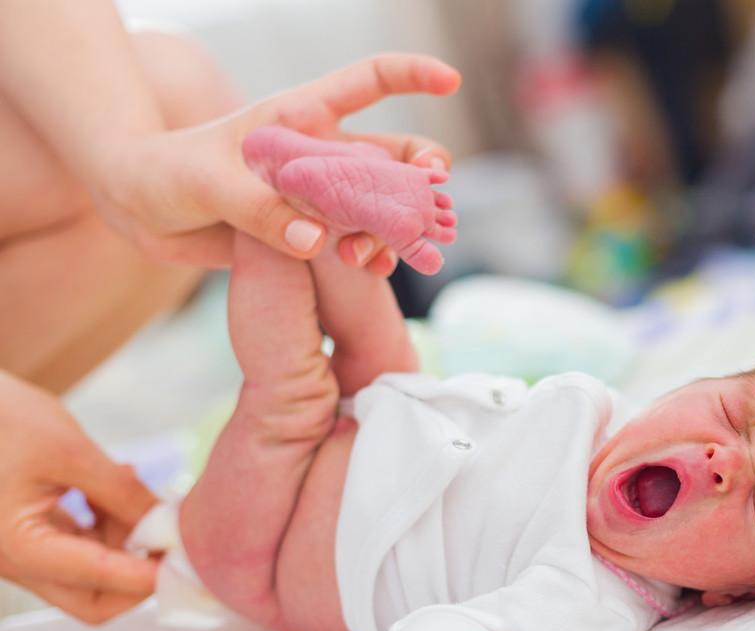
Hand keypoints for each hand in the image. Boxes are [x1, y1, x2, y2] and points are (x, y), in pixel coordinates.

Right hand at [0, 372, 157, 622]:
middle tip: (172, 536)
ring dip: (125, 541)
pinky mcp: (25, 535)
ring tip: (136, 486)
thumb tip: (169, 525)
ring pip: (89, 576)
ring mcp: (18, 553)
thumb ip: (123, 494)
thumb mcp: (70, 452)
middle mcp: (13, 562)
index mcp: (17, 548)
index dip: (151, 574)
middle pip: (93, 601)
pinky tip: (117, 484)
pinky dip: (106, 526)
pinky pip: (77, 548)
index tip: (191, 559)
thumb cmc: (2, 419)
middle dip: (139, 575)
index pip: (100, 580)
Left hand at [89, 52, 460, 268]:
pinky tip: (372, 268)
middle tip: (431, 198)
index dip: (413, 75)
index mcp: (301, 118)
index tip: (450, 80)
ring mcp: (321, 196)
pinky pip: (359, 243)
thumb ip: (260, 210)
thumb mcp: (206, 184)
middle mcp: (322, 154)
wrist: (140, 211)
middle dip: (424, 174)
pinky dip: (375, 256)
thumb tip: (316, 239)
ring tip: (378, 253)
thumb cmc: (167, 174)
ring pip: (386, 205)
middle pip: (396, 153)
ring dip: (398, 226)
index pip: (368, 82)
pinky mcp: (312, 234)